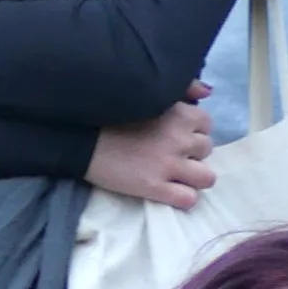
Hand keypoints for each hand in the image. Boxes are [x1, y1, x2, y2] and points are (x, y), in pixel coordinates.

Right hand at [87, 89, 215, 207]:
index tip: (178, 133)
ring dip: (194, 176)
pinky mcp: (155, 188)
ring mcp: (169, 165)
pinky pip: (189, 199)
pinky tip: (170, 191)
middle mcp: (179, 138)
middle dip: (193, 152)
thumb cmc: (110, 110)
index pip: (206, 123)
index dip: (194, 129)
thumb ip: (182, 88)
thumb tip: (207, 92)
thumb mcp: (148, 92)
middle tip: (173, 153)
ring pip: (206, 177)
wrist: (80, 136)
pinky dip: (183, 197)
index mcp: (179, 112)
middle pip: (206, 149)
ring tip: (177, 175)